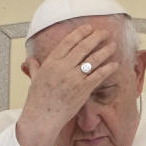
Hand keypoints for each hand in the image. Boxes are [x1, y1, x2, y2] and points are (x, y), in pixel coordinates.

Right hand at [16, 24, 119, 145]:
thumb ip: (34, 68)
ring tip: (113, 45)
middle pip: (84, 47)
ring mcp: (74, 78)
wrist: (42, 118)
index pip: (69, 41)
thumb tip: (30, 61)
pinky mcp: (83, 89)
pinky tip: (114, 64)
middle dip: (96, 37)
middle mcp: (64, 67)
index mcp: (51, 62)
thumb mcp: (34, 79)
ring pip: (93, 59)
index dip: (81, 33)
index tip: (89, 28)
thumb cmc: (37, 101)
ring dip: (105, 50)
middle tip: (105, 32)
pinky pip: (99, 75)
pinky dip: (108, 68)